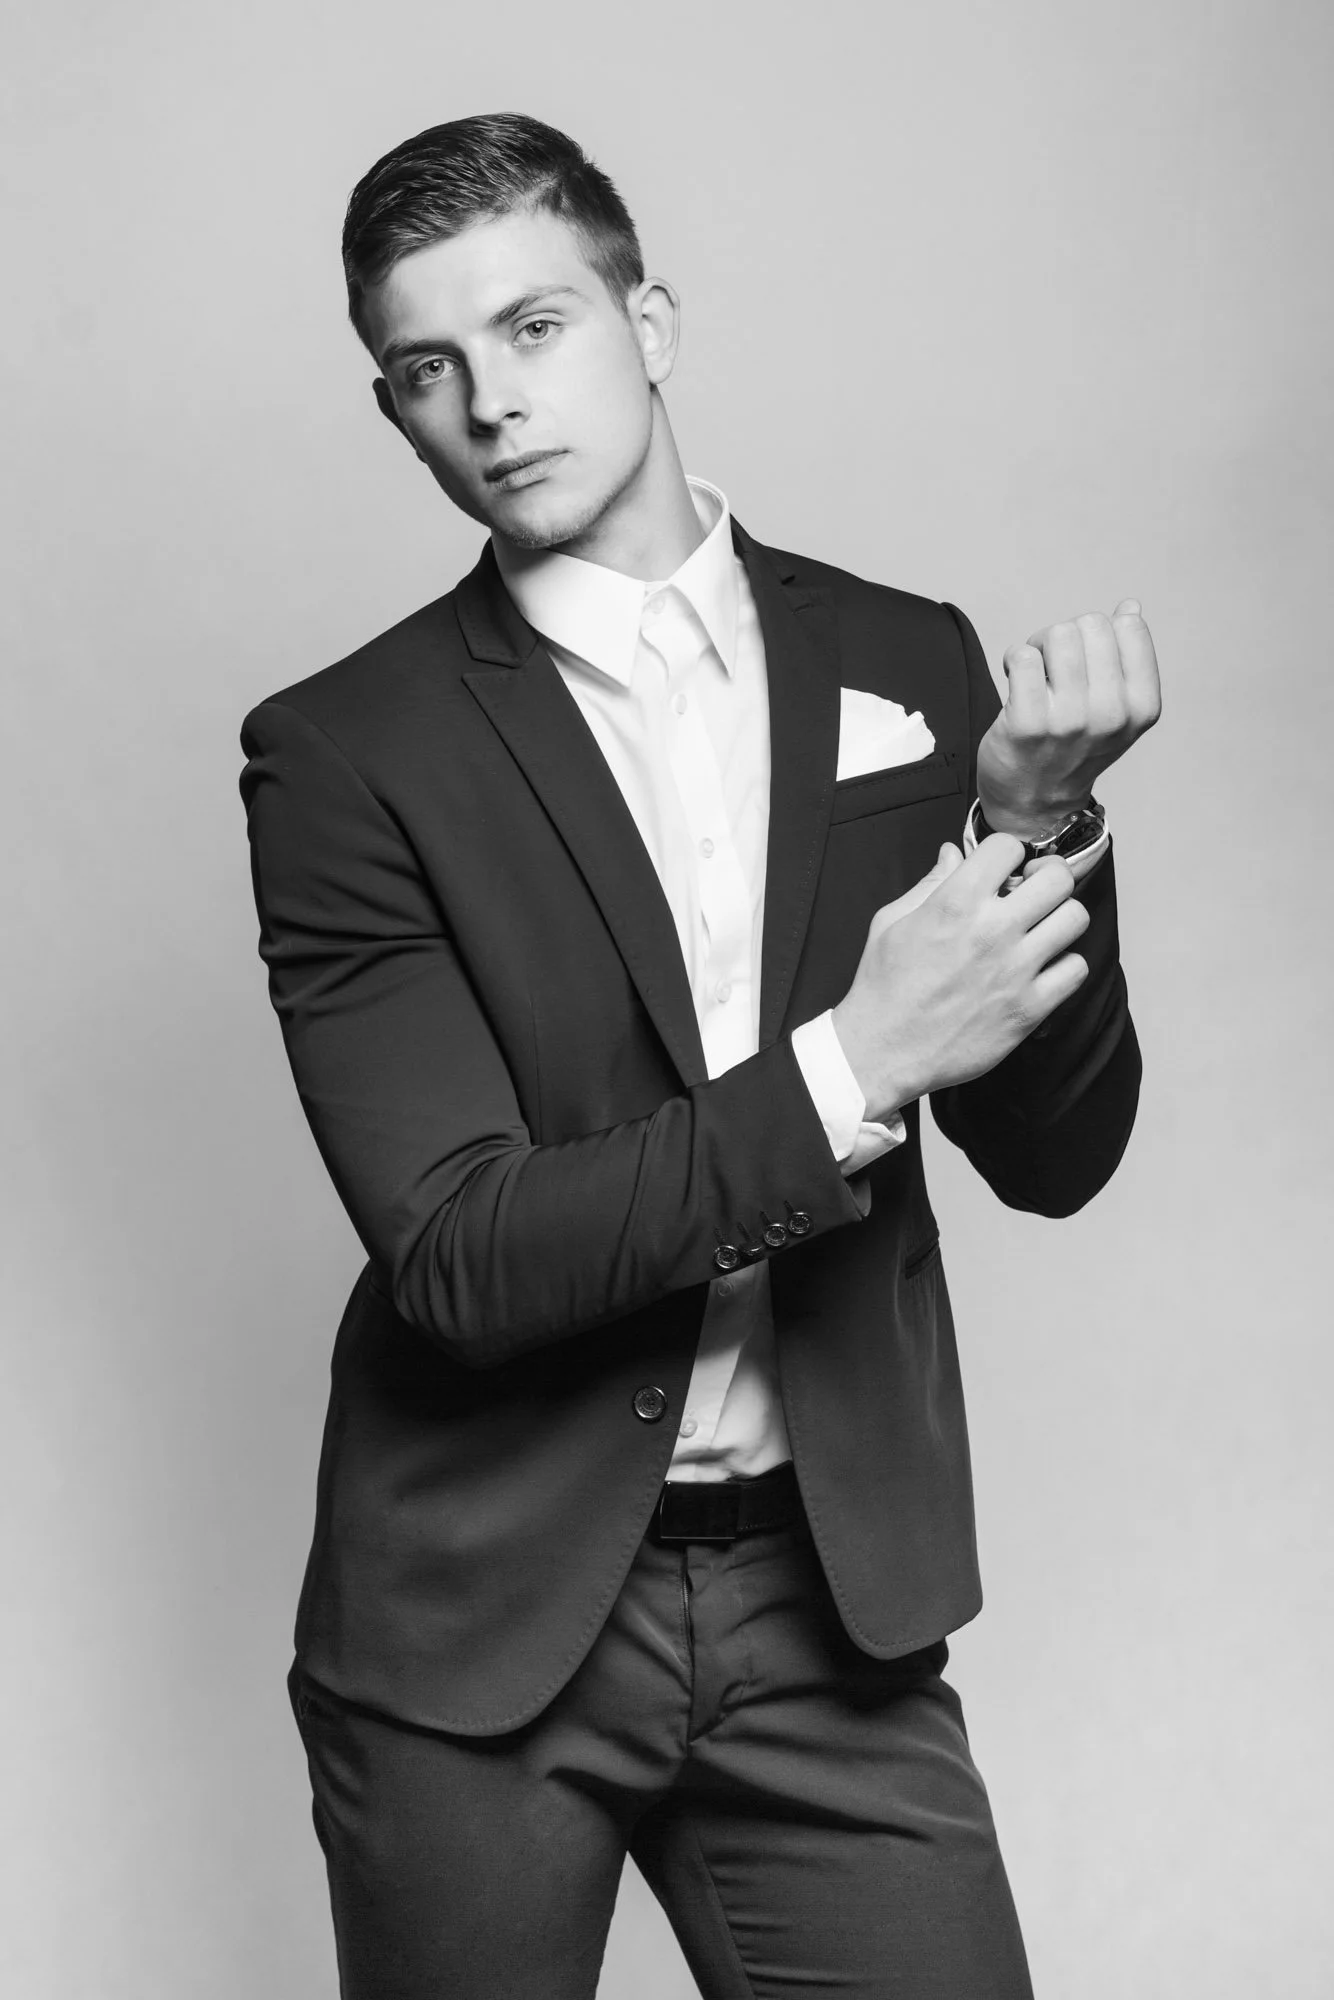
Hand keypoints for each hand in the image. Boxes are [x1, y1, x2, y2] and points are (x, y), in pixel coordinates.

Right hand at [830, 836, 1090, 1119]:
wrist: (883, 1051)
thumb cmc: (883, 988)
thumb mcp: (891, 922)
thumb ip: (929, 883)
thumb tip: (953, 854)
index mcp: (955, 903)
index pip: (1008, 846)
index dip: (1007, 853)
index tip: (1002, 869)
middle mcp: (992, 931)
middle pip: (1057, 878)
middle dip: (1047, 877)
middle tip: (1035, 891)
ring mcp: (1016, 970)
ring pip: (1075, 918)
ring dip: (1059, 918)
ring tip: (1041, 929)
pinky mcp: (1029, 1008)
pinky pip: (1076, 969)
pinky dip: (1064, 965)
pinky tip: (1041, 968)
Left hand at [976, 600, 1161, 836]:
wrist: (1035, 800)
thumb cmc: (1073, 746)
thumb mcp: (1118, 707)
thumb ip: (1128, 657)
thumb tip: (1131, 608)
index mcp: (1143, 705)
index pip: (1128, 625)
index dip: (1102, 633)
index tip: (1088, 661)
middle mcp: (1112, 714)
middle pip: (1091, 624)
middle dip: (1068, 637)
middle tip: (1055, 669)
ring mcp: (1070, 720)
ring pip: (1057, 634)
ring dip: (1039, 646)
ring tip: (1036, 675)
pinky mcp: (1028, 723)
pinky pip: (1022, 657)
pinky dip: (1014, 660)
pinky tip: (1015, 684)